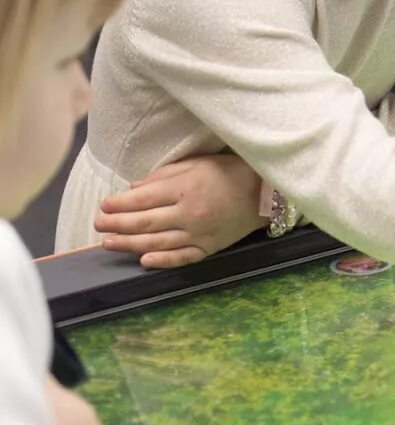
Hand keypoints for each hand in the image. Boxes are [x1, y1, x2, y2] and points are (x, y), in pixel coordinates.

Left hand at [96, 153, 264, 268]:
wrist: (266, 192)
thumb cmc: (230, 171)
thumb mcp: (198, 163)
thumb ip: (165, 175)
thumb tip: (135, 188)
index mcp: (186, 189)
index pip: (143, 199)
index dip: (120, 204)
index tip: (104, 205)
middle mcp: (190, 214)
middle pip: (144, 223)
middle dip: (117, 224)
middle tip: (98, 225)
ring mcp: (200, 234)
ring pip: (157, 243)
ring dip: (128, 244)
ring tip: (107, 243)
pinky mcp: (209, 247)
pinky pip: (182, 258)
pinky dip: (161, 261)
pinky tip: (143, 260)